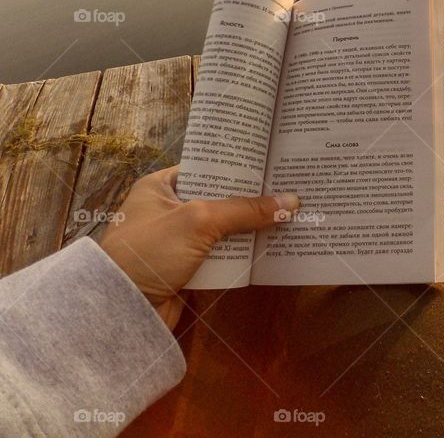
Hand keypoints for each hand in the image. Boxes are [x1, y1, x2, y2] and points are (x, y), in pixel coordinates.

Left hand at [99, 166, 297, 329]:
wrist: (119, 311)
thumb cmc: (150, 251)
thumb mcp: (199, 221)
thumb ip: (245, 210)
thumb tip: (293, 201)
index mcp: (160, 186)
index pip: (205, 167)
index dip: (237, 166)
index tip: (270, 163)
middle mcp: (168, 209)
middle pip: (219, 199)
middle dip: (251, 199)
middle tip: (288, 189)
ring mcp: (177, 240)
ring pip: (223, 229)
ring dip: (250, 228)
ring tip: (289, 216)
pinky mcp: (186, 268)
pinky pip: (220, 254)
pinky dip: (241, 253)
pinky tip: (270, 247)